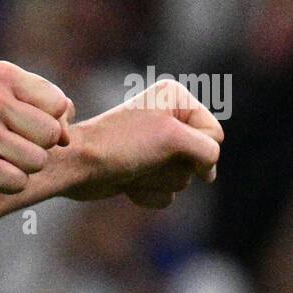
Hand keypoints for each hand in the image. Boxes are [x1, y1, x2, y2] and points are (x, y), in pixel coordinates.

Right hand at [0, 61, 71, 199]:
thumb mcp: (3, 101)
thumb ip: (45, 108)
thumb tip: (66, 136)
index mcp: (0, 74)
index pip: (57, 103)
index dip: (49, 122)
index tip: (21, 127)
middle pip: (51, 133)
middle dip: (36, 147)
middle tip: (5, 145)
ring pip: (38, 160)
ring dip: (22, 167)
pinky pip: (20, 182)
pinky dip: (8, 184)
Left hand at [67, 80, 223, 207]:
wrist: (78, 167)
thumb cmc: (121, 145)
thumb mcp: (173, 137)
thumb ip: (207, 150)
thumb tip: (209, 175)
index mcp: (175, 99)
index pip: (214, 134)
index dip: (199, 151)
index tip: (170, 150)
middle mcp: (168, 119)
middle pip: (199, 160)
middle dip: (173, 167)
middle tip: (145, 158)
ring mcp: (155, 147)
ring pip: (183, 179)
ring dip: (158, 181)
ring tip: (134, 168)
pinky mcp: (143, 170)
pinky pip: (166, 192)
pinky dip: (148, 193)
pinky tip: (127, 183)